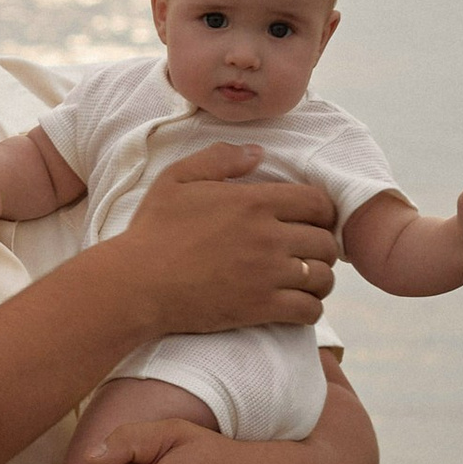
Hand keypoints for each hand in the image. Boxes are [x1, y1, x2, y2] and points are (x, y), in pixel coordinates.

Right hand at [121, 145, 337, 335]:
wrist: (136, 284)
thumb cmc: (152, 231)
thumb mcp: (177, 179)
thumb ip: (220, 159)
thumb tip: (258, 153)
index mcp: (254, 202)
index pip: (318, 203)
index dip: (323, 212)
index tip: (313, 222)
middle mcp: (268, 236)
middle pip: (326, 242)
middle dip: (322, 248)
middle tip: (307, 254)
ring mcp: (267, 274)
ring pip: (323, 277)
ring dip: (319, 280)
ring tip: (305, 282)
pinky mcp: (260, 308)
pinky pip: (308, 310)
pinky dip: (310, 309)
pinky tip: (295, 306)